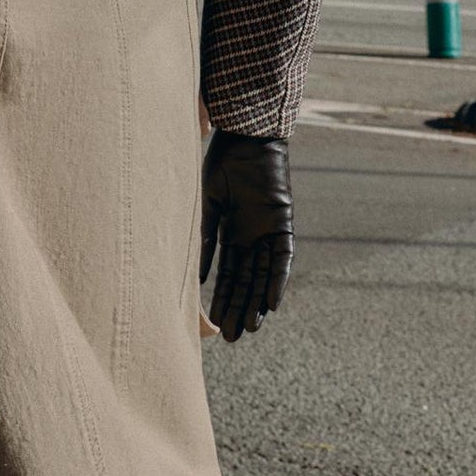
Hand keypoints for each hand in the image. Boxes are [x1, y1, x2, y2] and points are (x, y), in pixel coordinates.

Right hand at [200, 130, 293, 341]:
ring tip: (249, 329)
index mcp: (231, 231)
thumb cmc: (222, 161)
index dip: (222, 297)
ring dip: (256, 302)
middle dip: (237, 308)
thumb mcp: (207, 204)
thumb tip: (193, 270)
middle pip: (245, 280)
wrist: (246, 137)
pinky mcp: (283, 223)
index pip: (228, 273)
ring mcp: (267, 231)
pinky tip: (272, 303)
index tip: (213, 322)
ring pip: (262, 274)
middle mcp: (251, 235)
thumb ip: (204, 236)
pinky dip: (278, 279)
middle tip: (230, 338)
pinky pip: (283, 257)